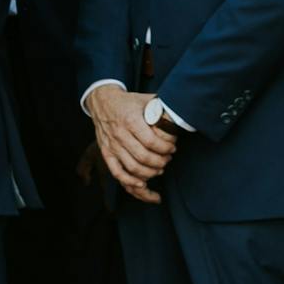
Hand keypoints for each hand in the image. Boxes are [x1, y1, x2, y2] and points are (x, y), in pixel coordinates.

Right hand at [82, 82, 173, 202]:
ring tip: (159, 168)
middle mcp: (120, 134)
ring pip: (132, 167)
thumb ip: (163, 109)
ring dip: (149, 172)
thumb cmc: (129, 102)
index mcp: (131, 120)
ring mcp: (112, 145)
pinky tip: (142, 183)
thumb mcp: (147, 100)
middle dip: (160, 161)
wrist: (102, 101)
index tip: (172, 148)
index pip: (151, 142)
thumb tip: (181, 118)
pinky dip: (129, 180)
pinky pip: (116, 171)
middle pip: (143, 157)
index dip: (165, 148)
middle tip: (168, 159)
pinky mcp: (106, 152)